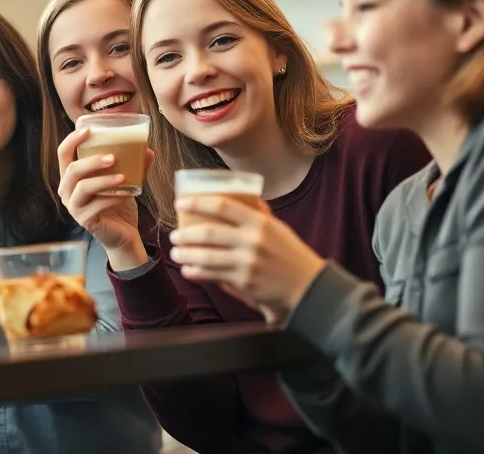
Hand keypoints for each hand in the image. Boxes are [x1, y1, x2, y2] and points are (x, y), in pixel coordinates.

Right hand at [56, 127, 149, 269]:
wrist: (123, 233)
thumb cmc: (118, 202)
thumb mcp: (124, 180)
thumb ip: (134, 166)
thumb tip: (148, 150)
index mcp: (71, 176)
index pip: (63, 153)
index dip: (72, 140)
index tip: (88, 130)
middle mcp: (67, 190)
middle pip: (72, 170)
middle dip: (92, 161)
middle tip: (113, 157)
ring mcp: (74, 206)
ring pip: (82, 187)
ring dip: (103, 180)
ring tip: (123, 176)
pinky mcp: (84, 220)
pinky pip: (95, 205)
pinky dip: (111, 197)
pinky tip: (125, 194)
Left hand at [169, 196, 324, 322]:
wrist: (309, 287)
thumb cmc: (291, 255)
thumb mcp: (278, 228)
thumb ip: (259, 214)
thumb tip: (245, 196)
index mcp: (260, 222)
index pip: (223, 205)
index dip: (198, 202)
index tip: (180, 203)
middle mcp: (253, 241)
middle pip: (209, 233)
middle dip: (185, 235)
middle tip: (174, 235)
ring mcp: (248, 262)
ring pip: (207, 257)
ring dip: (186, 255)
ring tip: (176, 253)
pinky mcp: (244, 282)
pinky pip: (213, 275)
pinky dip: (196, 273)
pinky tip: (188, 271)